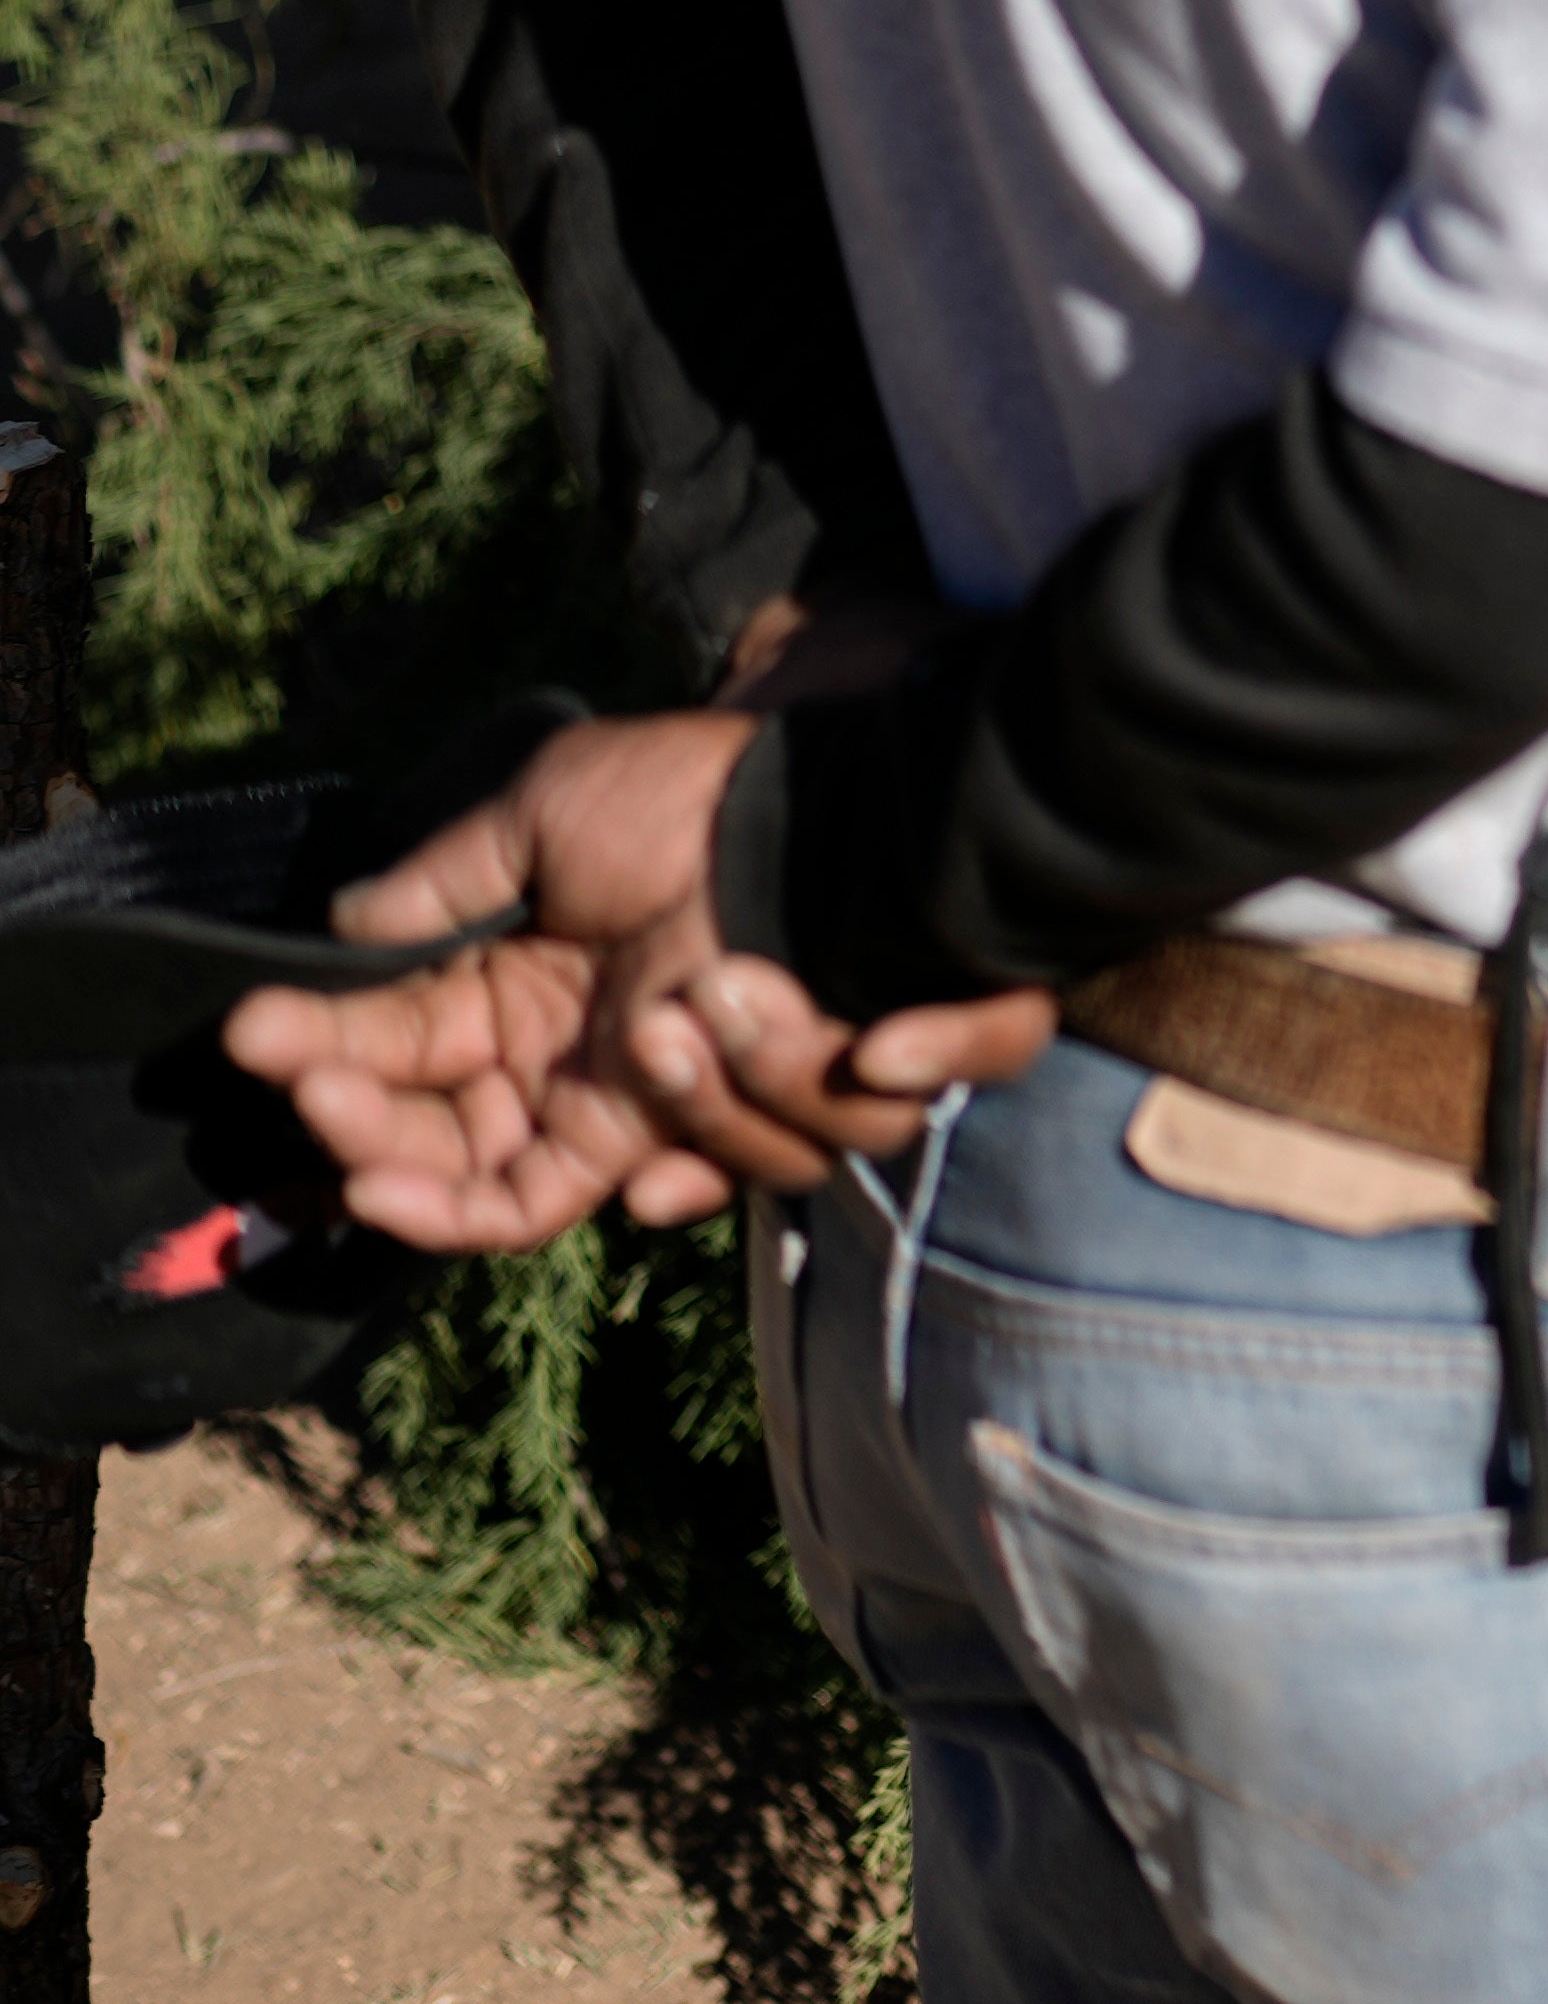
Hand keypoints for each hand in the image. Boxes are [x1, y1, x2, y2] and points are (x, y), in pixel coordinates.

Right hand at [222, 714, 1051, 1247]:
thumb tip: (343, 925)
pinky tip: (651, 1170)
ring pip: (522, 1195)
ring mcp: (628, 1104)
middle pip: (427, 1160)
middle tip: (323, 1093)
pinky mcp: (712, 1128)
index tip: (258, 1037)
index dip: (318, 1058)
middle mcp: (549, 1067)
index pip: (383, 1060)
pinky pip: (656, 1201)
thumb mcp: (549, 813)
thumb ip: (445, 878)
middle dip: (367, 1137)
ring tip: (663, 1020)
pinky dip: (659, 1191)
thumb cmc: (688, 802)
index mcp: (501, 991)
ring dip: (551, 1122)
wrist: (833, 820)